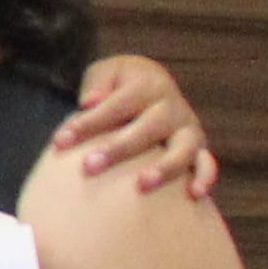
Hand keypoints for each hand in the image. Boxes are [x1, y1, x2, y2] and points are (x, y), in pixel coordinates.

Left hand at [59, 55, 221, 203]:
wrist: (150, 84)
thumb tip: (89, 102)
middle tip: (89, 167)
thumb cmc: (118, 85)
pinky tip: (194, 195)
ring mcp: (188, 128)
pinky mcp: (198, 148)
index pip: (116, 104)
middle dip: (118, 149)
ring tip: (141, 184)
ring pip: (183, 148)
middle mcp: (172, 106)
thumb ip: (96, 84)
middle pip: (148, 128)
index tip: (60, 141)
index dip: (88, 123)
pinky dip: (204, 177)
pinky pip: (207, 163)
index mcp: (147, 85)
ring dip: (165, 168)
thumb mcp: (105, 73)